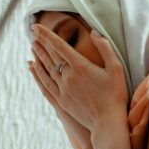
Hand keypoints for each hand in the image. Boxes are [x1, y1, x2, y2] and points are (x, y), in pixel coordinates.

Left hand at [30, 24, 130, 148]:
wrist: (107, 122)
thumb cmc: (115, 94)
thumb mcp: (116, 68)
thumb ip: (105, 48)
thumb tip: (93, 32)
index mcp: (80, 66)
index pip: (59, 45)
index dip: (46, 34)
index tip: (36, 26)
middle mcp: (68, 76)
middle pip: (50, 56)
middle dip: (41, 43)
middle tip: (32, 33)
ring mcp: (63, 89)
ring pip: (46, 69)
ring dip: (38, 57)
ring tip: (32, 46)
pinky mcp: (61, 101)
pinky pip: (45, 84)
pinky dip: (37, 74)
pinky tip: (32, 68)